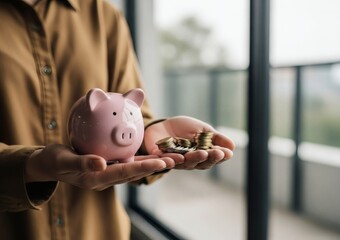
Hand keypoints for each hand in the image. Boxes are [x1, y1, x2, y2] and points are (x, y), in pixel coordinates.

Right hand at [25, 144, 172, 189]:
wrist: (51, 164)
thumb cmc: (55, 161)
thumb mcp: (64, 160)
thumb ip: (82, 163)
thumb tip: (100, 164)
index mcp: (97, 179)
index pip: (124, 172)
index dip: (144, 168)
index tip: (161, 163)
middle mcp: (107, 178)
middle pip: (136, 172)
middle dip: (157, 166)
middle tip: (178, 159)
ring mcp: (110, 174)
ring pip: (136, 168)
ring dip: (155, 163)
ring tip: (174, 157)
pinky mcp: (110, 168)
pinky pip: (130, 163)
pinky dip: (144, 159)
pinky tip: (156, 153)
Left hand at [144, 116, 234, 169]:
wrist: (162, 126)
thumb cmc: (185, 129)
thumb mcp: (203, 130)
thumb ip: (215, 138)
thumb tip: (232, 146)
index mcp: (201, 155)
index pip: (213, 158)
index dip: (220, 156)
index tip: (228, 153)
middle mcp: (189, 161)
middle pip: (201, 162)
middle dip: (210, 157)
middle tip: (217, 153)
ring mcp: (175, 161)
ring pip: (185, 162)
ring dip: (194, 158)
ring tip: (202, 153)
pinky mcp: (160, 158)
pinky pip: (165, 161)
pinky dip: (170, 159)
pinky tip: (177, 157)